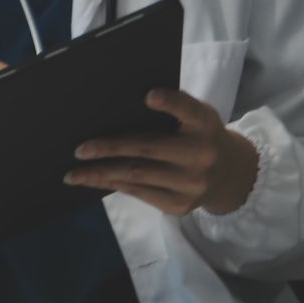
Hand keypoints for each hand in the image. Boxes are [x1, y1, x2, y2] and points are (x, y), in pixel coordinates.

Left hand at [64, 89, 259, 215]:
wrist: (229, 175)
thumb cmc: (200, 136)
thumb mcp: (198, 117)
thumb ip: (174, 110)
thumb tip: (118, 110)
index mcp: (205, 124)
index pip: (189, 110)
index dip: (170, 103)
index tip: (148, 96)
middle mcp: (202, 155)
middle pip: (148, 149)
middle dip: (109, 148)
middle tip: (79, 150)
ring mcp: (192, 184)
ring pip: (137, 176)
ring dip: (100, 174)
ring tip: (74, 174)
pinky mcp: (181, 206)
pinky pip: (139, 193)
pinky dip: (114, 185)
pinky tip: (96, 180)